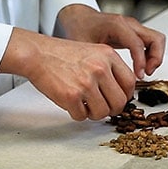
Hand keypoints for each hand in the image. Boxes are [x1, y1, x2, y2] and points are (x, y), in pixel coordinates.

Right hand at [0, 27, 135, 120]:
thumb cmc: (63, 54)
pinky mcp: (71, 96)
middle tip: (103, 107)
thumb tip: (122, 92)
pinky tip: (72, 103)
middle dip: (112, 109)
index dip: (125, 95)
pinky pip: (82, 116)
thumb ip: (110, 68)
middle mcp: (100, 68)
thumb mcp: (94, 52)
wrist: (38, 54)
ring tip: (85, 105)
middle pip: (120, 102)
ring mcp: (86, 83)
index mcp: (108, 56)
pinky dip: (77, 114)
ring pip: (102, 113)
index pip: (130, 82)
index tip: (119, 98)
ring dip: (94, 114)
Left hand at [57, 4, 165, 78]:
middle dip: (155, 58)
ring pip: (157, 40)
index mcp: (117, 25)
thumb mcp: (85, 46)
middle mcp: (129, 24)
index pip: (138, 43)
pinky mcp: (134, 33)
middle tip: (146, 73)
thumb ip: (96, 61)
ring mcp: (134, 27)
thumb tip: (103, 81)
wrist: (78, 18)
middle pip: (156, 39)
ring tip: (145, 72)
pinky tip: (141, 67)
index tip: (139, 76)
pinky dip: (151, 55)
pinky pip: (151, 43)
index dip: (141, 62)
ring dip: (155, 57)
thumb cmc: (79, 28)